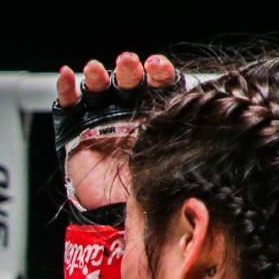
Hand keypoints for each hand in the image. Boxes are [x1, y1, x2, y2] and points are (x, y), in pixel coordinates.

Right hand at [55, 52, 178, 213]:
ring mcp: (100, 120)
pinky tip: (65, 75)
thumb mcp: (167, 163)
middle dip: (128, 70)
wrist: (111, 214)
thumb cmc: (141, 190)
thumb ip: (182, 146)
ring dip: (96, 76)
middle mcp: (127, 114)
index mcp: (154, 117)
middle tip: (127, 63)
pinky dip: (65, 89)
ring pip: (98, 89)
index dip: (159, 73)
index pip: (159, 86)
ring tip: (95, 70)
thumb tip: (212, 138)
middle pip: (128, 82)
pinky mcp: (74, 130)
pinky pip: (68, 105)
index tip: (156, 67)